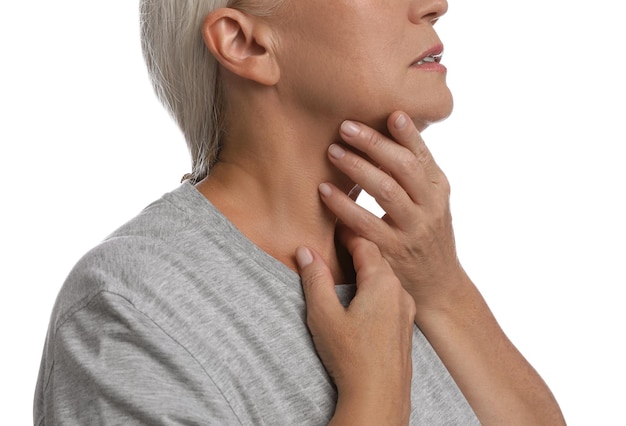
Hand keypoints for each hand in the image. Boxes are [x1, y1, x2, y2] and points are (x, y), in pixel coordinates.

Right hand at [296, 231, 415, 424]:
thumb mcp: (324, 315)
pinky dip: (376, 287)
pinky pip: (392, 296)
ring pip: (387, 278)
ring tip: (347, 268)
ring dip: (368, 268)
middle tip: (337, 241)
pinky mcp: (406, 328)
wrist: (379, 399)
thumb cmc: (351, 358)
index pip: (365, 243)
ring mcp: (406, 311)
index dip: (347, 232)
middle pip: (379, 258)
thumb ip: (315, 279)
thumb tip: (306, 251)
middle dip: (358, 247)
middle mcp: (400, 292)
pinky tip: (362, 299)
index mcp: (382, 283)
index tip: (333, 225)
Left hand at [320, 111, 467, 308]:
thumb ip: (414, 174)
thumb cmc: (427, 235)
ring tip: (333, 152)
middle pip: (403, 167)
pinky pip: (365, 224)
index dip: (407, 133)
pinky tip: (325, 191)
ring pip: (386, 191)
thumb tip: (389, 130)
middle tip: (345, 127)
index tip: (389, 113)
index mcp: (439, 190)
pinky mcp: (392, 251)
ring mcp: (412, 230)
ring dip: (357, 168)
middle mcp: (430, 207)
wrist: (438, 285)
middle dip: (374, 143)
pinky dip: (343, 205)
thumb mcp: (431, 202)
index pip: (422, 155)